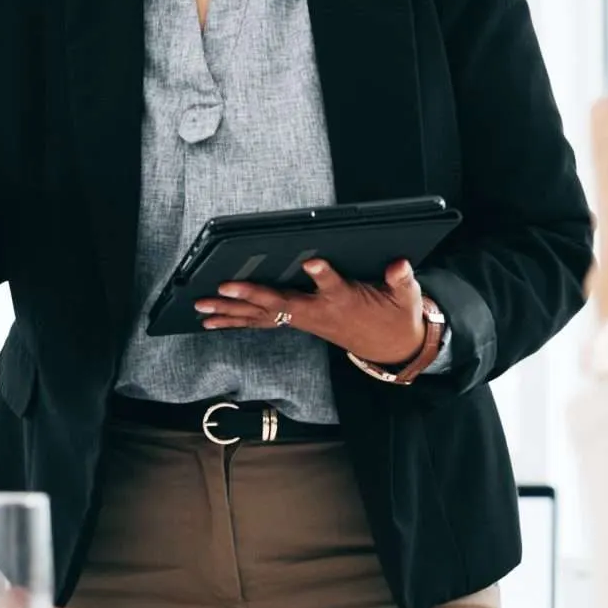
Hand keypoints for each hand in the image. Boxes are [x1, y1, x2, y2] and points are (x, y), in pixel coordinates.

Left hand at [195, 259, 428, 366]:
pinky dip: (235, 321)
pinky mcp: (297, 323)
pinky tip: (212, 321)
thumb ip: (401, 279)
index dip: (323, 274)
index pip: (334, 285)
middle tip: (222, 290)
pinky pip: (261, 323)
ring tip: (202, 309)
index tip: (312, 262)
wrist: (390, 346)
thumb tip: (400, 265)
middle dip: (250, 296)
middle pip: (281, 304)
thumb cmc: (394, 315)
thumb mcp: (405, 296)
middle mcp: (317, 313)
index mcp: (344, 300)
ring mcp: (304, 320)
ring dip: (231, 312)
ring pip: (263, 316)